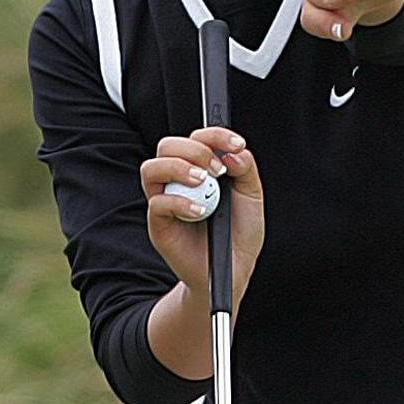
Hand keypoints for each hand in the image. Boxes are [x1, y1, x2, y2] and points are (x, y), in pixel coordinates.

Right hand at [141, 127, 263, 300]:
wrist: (233, 269)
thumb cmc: (239, 232)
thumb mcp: (252, 196)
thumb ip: (245, 169)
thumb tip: (231, 153)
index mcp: (199, 167)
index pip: (196, 137)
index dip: (214, 134)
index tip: (237, 144)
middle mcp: (177, 179)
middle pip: (167, 145)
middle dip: (194, 149)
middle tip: (218, 169)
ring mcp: (165, 199)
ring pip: (151, 168)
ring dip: (178, 168)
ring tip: (204, 182)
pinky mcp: (159, 224)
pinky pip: (157, 203)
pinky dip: (179, 203)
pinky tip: (200, 211)